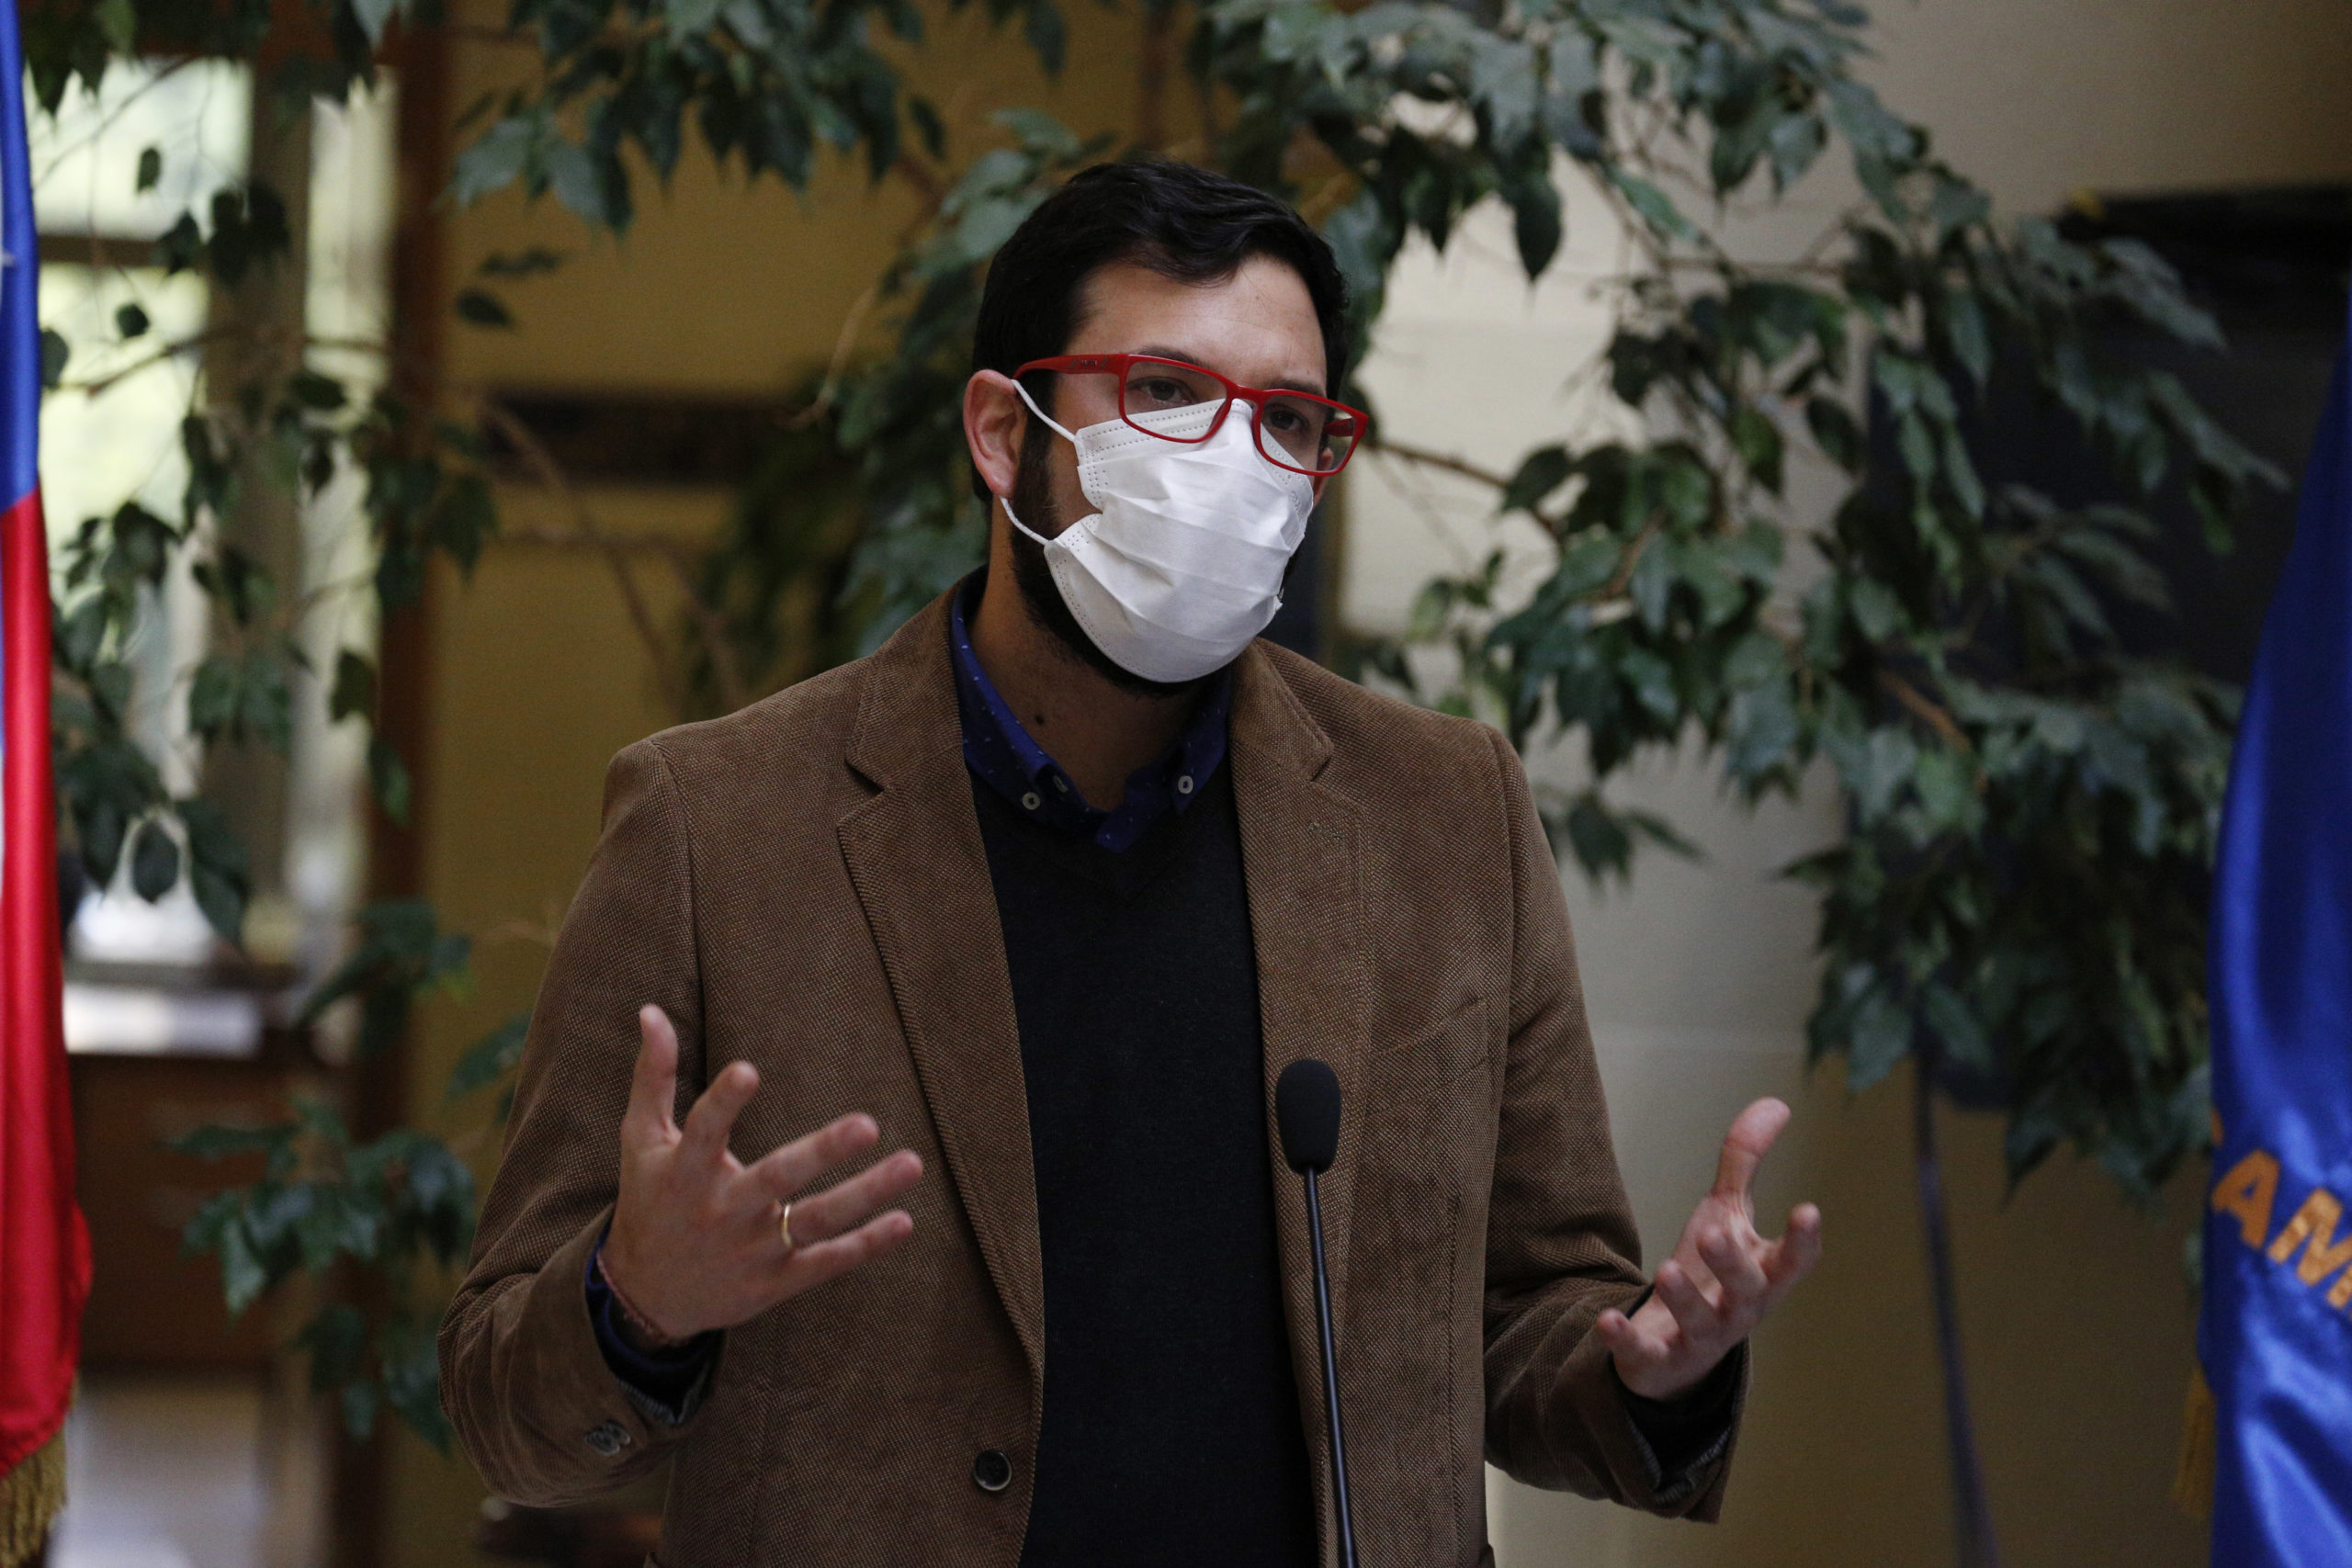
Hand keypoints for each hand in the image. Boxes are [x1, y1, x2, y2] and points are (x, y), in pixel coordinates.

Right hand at [600, 1005, 923, 1341]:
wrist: (646, 1296)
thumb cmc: (650, 1201)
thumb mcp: (640, 1140)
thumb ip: (653, 1076)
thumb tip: (651, 1011)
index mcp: (686, 1171)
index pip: (705, 1131)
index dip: (724, 1102)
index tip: (748, 1070)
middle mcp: (722, 1211)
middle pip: (776, 1178)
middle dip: (822, 1152)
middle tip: (868, 1124)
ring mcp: (753, 1250)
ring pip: (816, 1222)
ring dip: (866, 1195)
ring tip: (912, 1163)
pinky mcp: (776, 1281)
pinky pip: (827, 1263)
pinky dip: (866, 1245)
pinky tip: (904, 1221)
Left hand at [1597, 1096, 1820, 1400]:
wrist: (1675, 1349)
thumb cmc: (1711, 1273)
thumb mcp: (1727, 1215)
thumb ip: (1745, 1163)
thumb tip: (1778, 1102)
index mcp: (1761, 1276)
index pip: (1793, 1263)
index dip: (1802, 1241)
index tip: (1808, 1210)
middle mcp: (1738, 1310)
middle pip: (1747, 1292)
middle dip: (1732, 1264)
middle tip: (1713, 1232)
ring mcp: (1699, 1339)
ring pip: (1700, 1323)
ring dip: (1684, 1298)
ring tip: (1667, 1270)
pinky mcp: (1657, 1360)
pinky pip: (1644, 1355)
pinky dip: (1624, 1340)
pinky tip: (1606, 1320)